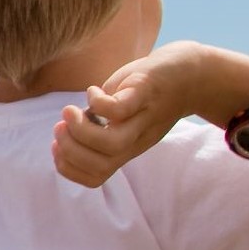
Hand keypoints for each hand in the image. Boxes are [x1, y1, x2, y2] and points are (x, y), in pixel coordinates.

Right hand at [52, 42, 207, 186]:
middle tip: (60, 127)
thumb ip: (99, 124)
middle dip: (70, 149)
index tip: (57, 145)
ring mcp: (143, 117)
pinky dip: (98, 103)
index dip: (68, 168)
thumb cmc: (147, 91)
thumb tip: (68, 125)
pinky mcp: (146, 92)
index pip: (96, 177)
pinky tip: (94, 91)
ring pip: (113, 144)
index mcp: (127, 148)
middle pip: (101, 165)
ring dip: (81, 130)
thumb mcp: (123, 115)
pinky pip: (121, 109)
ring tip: (69, 112)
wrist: (191, 72)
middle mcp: (136, 139)